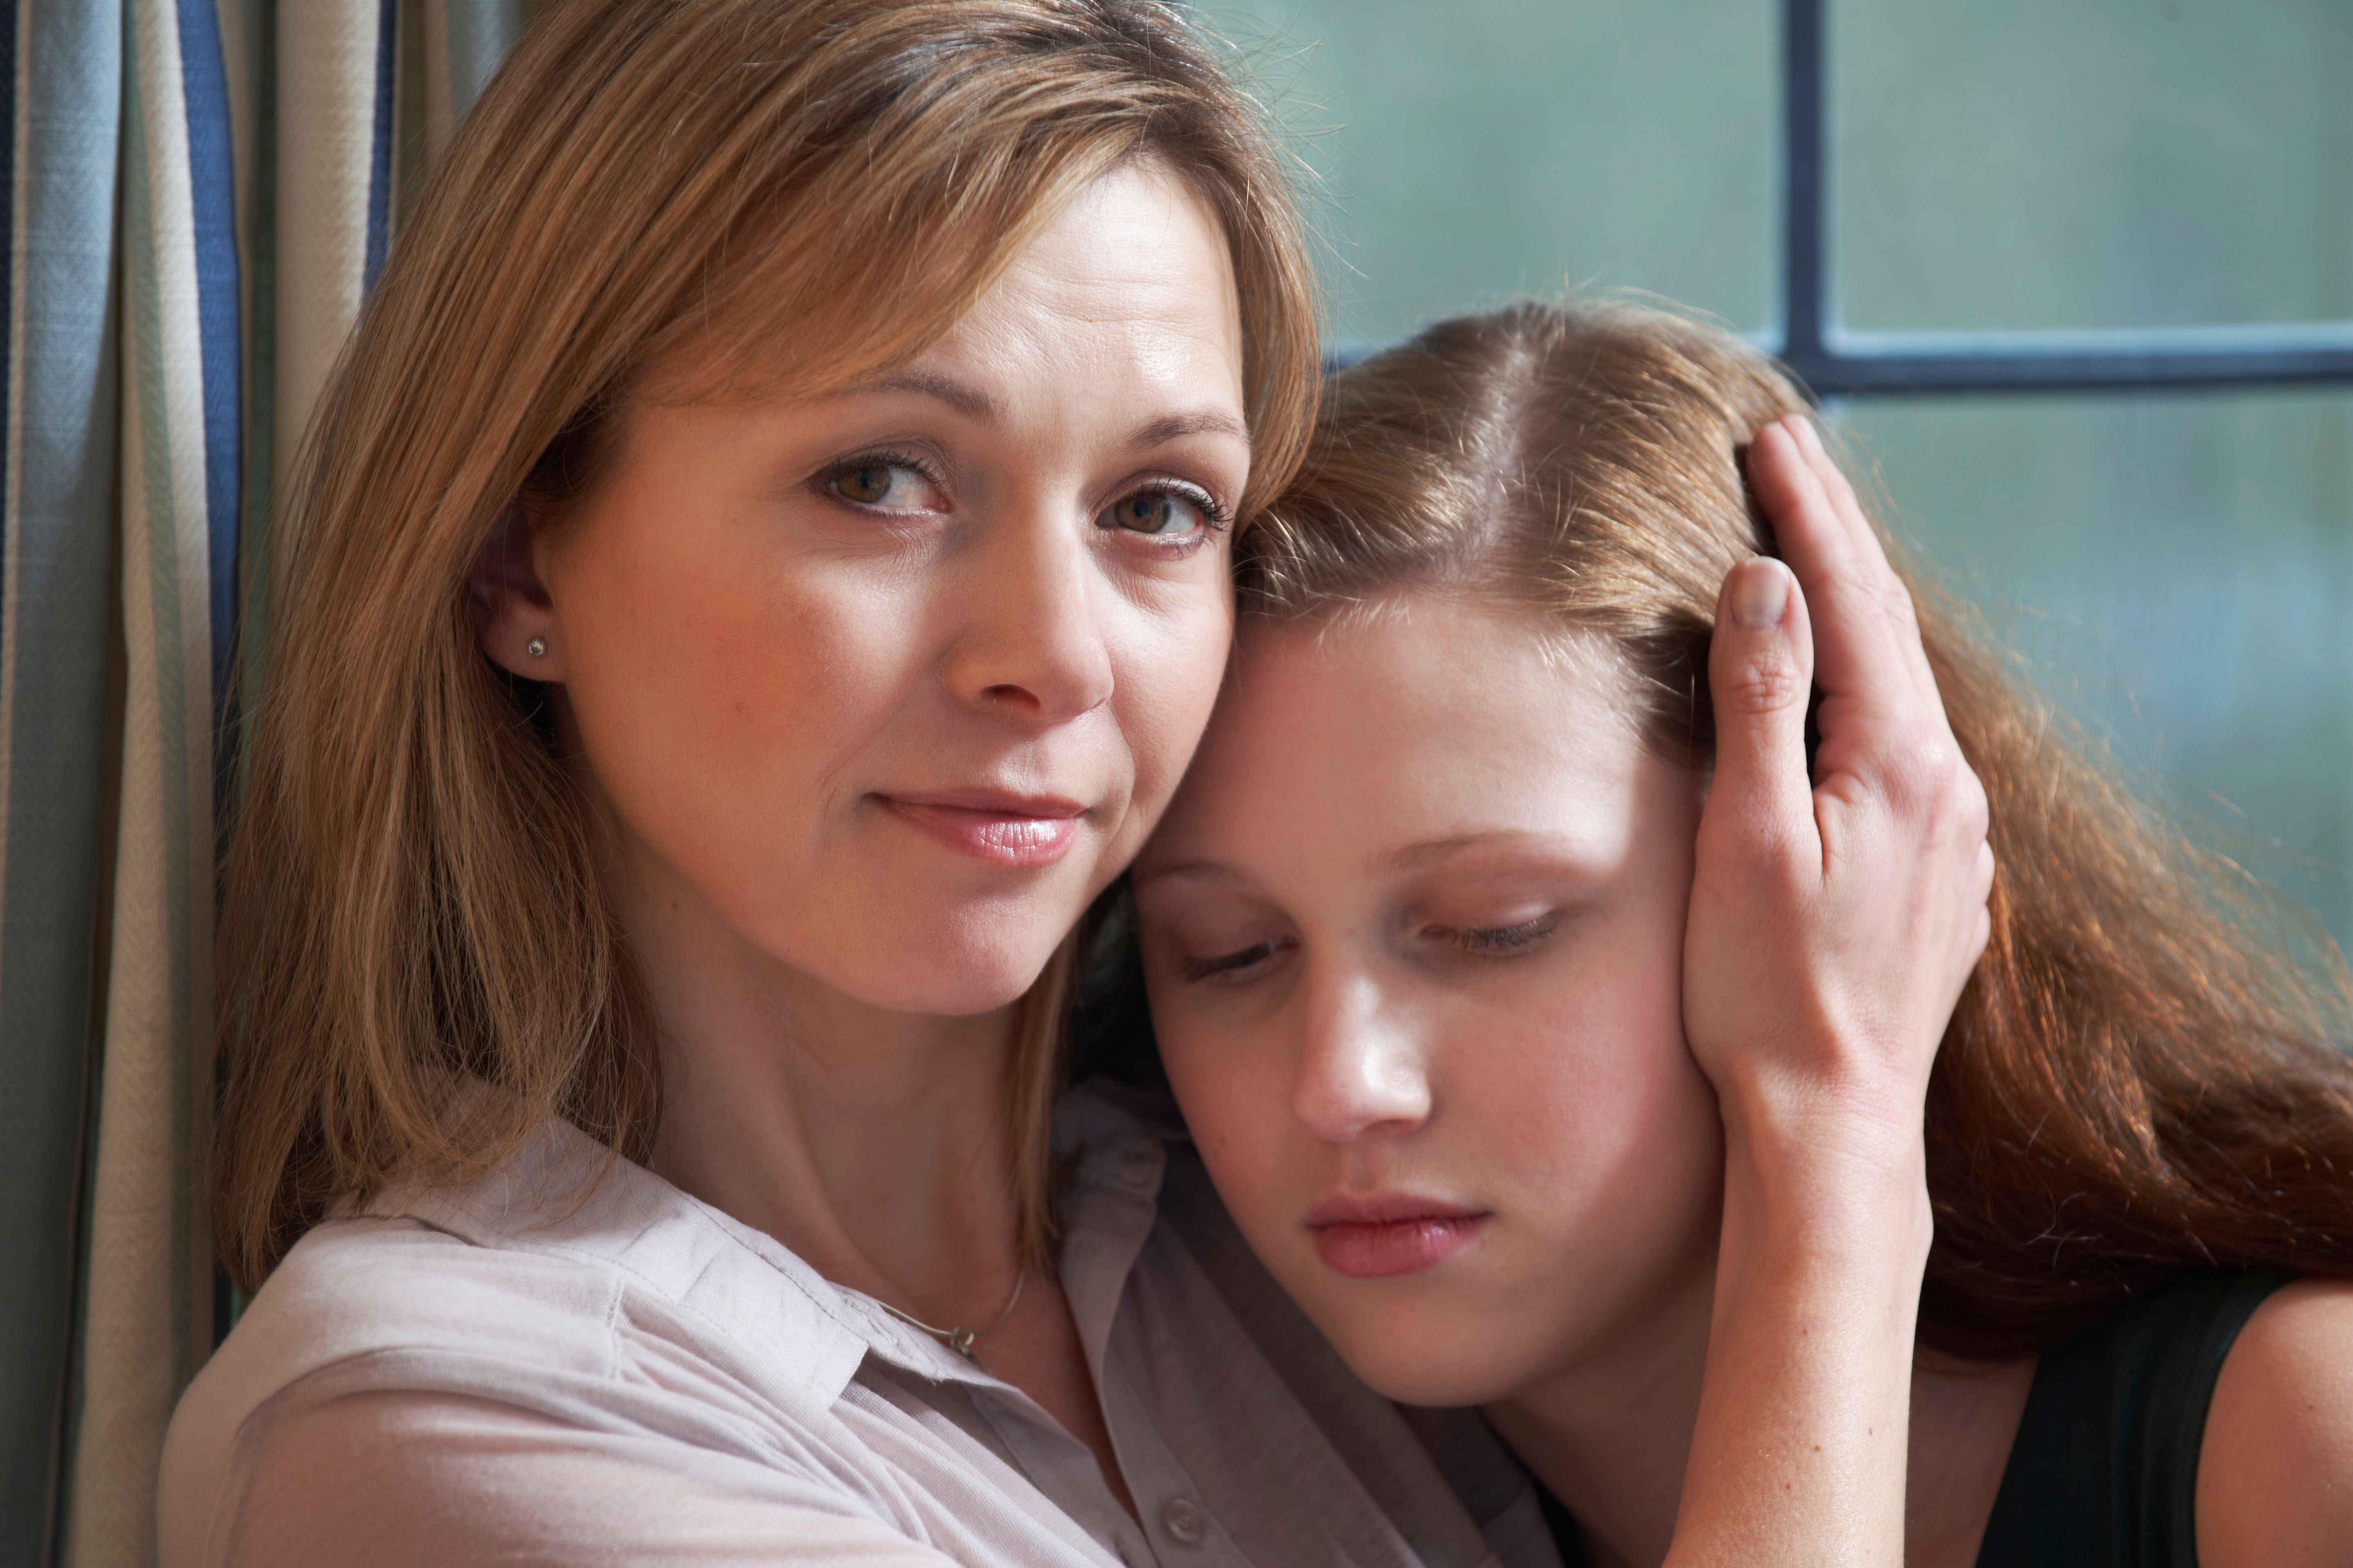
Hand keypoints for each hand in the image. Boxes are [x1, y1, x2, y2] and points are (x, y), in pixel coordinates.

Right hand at [1680, 414, 1993, 1164]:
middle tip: (1791, 451)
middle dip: (1835, 536)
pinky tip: (1841, 682)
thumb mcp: (1745, 839)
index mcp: (1900, 765)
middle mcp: (1948, 787)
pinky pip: (1903, 743)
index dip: (1808, 512)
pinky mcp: (1940, 874)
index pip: (1852, 602)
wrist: (1834, 1125)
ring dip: (1853, 608)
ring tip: (1811, 545)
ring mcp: (1954, 834)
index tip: (1772, 434)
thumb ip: (1760, 703)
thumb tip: (1765, 583)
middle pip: (1889, 630)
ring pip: (1900, 686)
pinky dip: (1864, 684)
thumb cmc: (1767, 994)